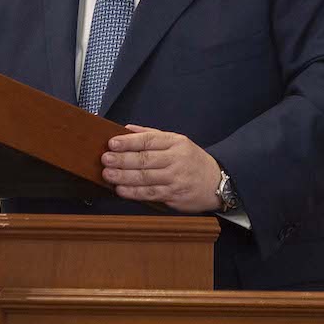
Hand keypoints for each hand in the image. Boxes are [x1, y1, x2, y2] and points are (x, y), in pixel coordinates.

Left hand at [102, 126, 222, 212]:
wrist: (216, 182)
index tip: (112, 143)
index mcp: (175, 143)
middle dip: (123, 160)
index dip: (129, 142)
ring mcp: (175, 179)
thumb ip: (151, 135)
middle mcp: (176, 160)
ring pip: (146, 178)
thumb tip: (126, 129)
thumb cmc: (192, 160)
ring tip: (108, 175)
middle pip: (145, 159)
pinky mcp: (174, 195)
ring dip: (124, 177)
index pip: (149, 140)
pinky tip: (121, 190)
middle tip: (106, 159)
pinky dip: (134, 192)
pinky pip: (151, 193)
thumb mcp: (177, 141)